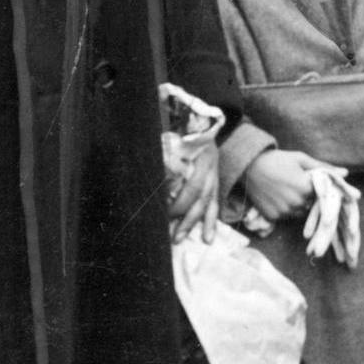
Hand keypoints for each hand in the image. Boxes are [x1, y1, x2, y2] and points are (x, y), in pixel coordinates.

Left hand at [163, 121, 219, 239]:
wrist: (207, 125)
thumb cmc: (184, 134)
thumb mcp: (173, 139)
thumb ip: (164, 156)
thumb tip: (147, 173)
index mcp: (199, 157)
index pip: (191, 185)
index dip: (178, 201)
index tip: (162, 211)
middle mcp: (209, 168)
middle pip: (198, 198)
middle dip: (184, 218)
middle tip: (169, 233)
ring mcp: (214, 177)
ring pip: (206, 204)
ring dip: (193, 224)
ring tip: (180, 238)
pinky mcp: (216, 184)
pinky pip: (215, 205)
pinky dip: (211, 222)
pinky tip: (208, 237)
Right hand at [240, 148, 322, 221]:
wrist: (249, 166)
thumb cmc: (277, 160)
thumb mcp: (301, 159)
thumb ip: (324, 168)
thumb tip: (346, 173)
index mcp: (306, 188)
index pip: (322, 194)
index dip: (316, 188)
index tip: (310, 182)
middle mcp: (296, 203)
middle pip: (311, 205)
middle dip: (307, 197)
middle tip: (296, 185)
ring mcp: (284, 212)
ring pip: (299, 213)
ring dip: (297, 205)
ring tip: (287, 190)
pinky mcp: (273, 217)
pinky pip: (286, 217)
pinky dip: (285, 210)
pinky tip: (278, 197)